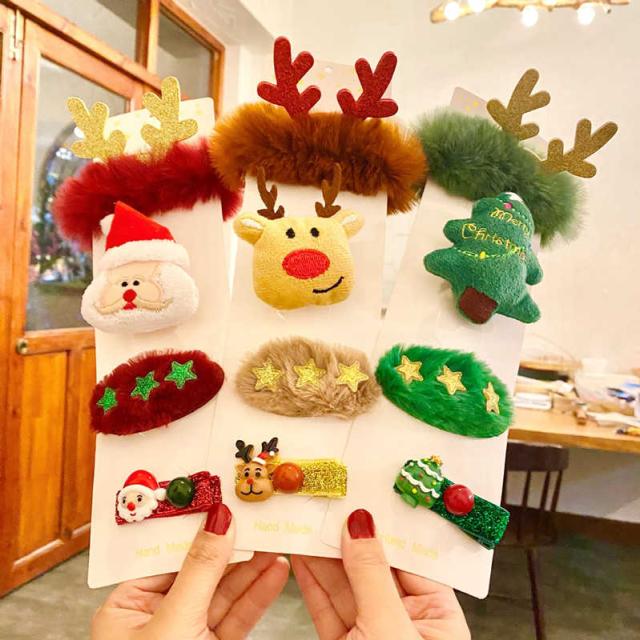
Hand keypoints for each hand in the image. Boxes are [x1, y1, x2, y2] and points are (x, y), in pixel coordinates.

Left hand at [92, 503, 289, 639]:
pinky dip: (258, 596)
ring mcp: (186, 634)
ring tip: (276, 540)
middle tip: (258, 517)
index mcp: (127, 607)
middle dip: (233, 546)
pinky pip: (236, 616)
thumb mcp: (175, 623)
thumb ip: (201, 570)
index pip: (166, 553)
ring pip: (223, 592)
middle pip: (200, 570)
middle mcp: (155, 618)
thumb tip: (218, 520)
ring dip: (252, 568)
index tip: (224, 501)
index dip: (197, 526)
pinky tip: (275, 574)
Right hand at [291, 509, 469, 639]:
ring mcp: (372, 633)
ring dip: (323, 554)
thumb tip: (362, 523)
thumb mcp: (390, 629)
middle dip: (346, 537)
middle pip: (372, 567)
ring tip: (306, 522)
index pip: (407, 557)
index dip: (381, 526)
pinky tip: (301, 556)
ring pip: (345, 585)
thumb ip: (372, 574)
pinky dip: (311, 581)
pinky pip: (328, 606)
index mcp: (436, 615)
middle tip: (324, 504)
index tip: (358, 496)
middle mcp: (405, 621)